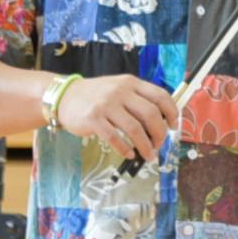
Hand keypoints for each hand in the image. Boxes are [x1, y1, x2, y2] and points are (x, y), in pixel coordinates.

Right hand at [57, 74, 177, 161]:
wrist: (64, 96)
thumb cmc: (96, 96)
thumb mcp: (119, 89)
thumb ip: (138, 100)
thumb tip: (162, 122)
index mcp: (131, 83)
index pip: (160, 96)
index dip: (171, 112)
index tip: (173, 126)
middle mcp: (120, 91)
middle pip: (150, 114)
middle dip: (159, 133)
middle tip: (159, 144)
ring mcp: (106, 105)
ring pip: (135, 129)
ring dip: (145, 146)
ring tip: (148, 155)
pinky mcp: (93, 119)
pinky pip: (115, 138)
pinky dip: (125, 149)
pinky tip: (129, 154)